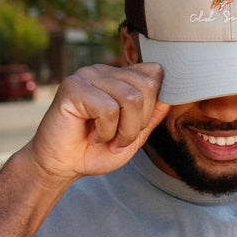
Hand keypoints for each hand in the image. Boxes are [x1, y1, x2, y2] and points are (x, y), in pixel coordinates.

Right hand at [26, 63, 169, 181]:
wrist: (61, 166)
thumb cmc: (96, 150)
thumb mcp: (135, 135)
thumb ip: (154, 114)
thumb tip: (174, 95)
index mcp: (120, 77)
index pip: (155, 72)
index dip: (154, 103)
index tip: (137, 125)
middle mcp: (105, 71)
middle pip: (147, 87)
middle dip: (139, 122)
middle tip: (120, 137)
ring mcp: (88, 75)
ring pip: (130, 99)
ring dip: (124, 130)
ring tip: (106, 138)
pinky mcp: (73, 87)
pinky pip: (108, 108)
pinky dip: (106, 131)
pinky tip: (92, 135)